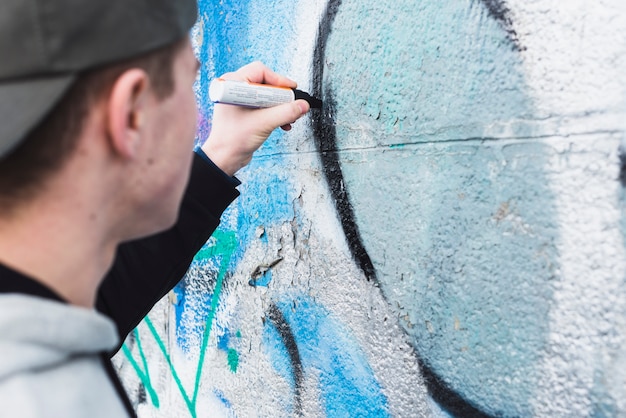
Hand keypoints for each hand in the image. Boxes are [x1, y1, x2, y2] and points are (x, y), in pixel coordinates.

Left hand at [201, 61, 309, 175]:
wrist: (225, 158)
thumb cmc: (232, 139)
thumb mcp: (264, 123)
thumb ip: (286, 112)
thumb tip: (302, 105)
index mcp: (233, 84)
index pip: (261, 71)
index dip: (279, 80)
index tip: (291, 89)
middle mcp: (236, 89)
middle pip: (266, 83)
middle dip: (281, 96)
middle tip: (291, 104)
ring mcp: (240, 100)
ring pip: (267, 95)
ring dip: (280, 106)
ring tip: (289, 117)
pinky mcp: (245, 111)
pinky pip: (265, 105)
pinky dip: (275, 112)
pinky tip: (283, 123)